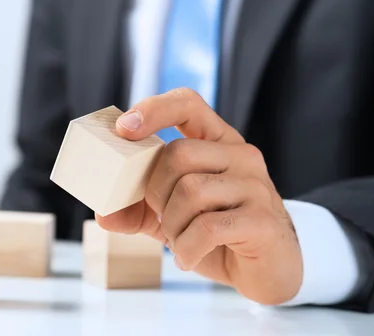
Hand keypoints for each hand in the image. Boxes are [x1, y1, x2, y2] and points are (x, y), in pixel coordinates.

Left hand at [96, 88, 302, 304]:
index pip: (188, 103)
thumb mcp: (173, 217)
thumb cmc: (219, 234)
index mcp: (218, 143)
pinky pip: (208, 227)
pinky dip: (187, 248)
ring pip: (191, 191)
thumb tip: (103, 213)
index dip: (153, 109)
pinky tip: (189, 256)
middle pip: (178, 154)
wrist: (269, 269)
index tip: (124, 129)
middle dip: (157, 193)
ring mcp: (255, 185)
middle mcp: (240, 155)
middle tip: (164, 219)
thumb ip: (140, 209)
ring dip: (173, 227)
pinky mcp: (262, 219)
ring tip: (181, 242)